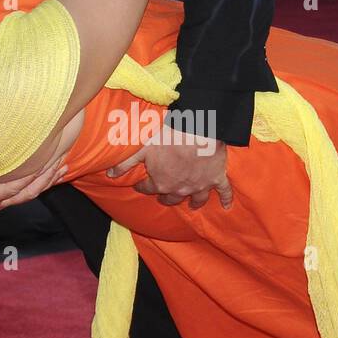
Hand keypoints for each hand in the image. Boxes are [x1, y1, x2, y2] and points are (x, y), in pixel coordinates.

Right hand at [0, 158, 67, 219]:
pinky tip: (53, 171)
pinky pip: (26, 191)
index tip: (39, 167)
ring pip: (30, 193)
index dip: (24, 180)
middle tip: (59, 163)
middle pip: (27, 193)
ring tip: (63, 166)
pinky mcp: (2, 196)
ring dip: (47, 180)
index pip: (9, 190)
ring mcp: (1, 201)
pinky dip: (41, 182)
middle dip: (44, 179)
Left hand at [107, 132, 232, 211]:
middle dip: (166, 196)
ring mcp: (200, 186)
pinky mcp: (217, 179)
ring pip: (196, 200)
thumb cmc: (167, 137)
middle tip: (164, 194)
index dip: (143, 186)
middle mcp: (180, 189)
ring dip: (193, 202)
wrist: (198, 130)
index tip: (141, 184)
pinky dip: (227, 200)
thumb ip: (125, 163)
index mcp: (161, 183)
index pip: (148, 188)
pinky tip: (228, 207)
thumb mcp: (141, 148)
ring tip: (191, 205)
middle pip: (171, 198)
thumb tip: (110, 175)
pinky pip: (224, 192)